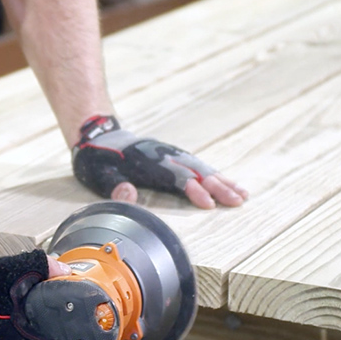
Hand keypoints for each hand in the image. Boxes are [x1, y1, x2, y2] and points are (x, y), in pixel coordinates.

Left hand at [72, 115, 246, 208]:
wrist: (98, 136)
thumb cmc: (98, 161)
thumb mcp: (98, 175)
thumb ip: (113, 186)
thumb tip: (129, 194)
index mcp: (146, 162)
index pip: (174, 176)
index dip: (192, 190)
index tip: (209, 203)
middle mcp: (163, 156)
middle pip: (194, 171)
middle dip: (218, 186)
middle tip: (238, 201)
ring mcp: (169, 154)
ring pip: (200, 167)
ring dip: (222, 180)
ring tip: (242, 195)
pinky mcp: (172, 155)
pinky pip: (197, 164)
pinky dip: (214, 174)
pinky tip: (227, 183)